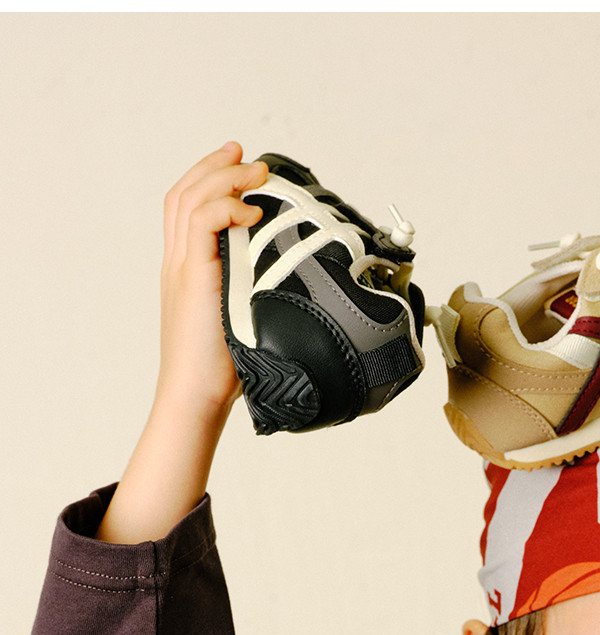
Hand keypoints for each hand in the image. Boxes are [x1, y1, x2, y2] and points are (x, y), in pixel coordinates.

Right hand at [100, 144, 268, 543]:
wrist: (198, 398)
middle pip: (183, 193)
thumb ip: (261, 300)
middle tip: (247, 155)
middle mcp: (178, 263)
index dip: (210, 180)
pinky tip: (250, 210)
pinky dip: (224, 207)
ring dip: (225, 178)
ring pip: (190, 199)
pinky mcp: (192, 278)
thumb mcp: (248, 325)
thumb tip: (305, 296)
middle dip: (215, 166)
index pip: (187, 209)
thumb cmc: (226, 373)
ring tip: (256, 173)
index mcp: (186, 271)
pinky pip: (201, 223)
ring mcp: (181, 268)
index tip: (241, 168)